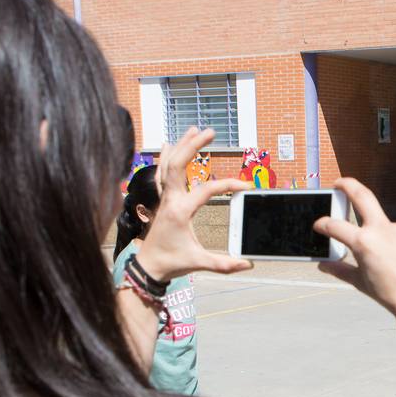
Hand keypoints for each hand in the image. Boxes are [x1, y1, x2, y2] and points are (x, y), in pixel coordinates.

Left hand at [137, 127, 250, 280]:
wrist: (148, 267)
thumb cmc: (171, 262)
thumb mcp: (199, 263)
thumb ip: (225, 264)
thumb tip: (248, 264)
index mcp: (180, 212)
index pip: (207, 190)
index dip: (228, 185)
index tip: (246, 186)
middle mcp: (170, 200)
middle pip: (178, 163)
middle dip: (194, 145)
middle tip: (211, 132)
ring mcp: (164, 199)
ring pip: (168, 164)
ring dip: (180, 145)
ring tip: (194, 130)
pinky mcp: (161, 201)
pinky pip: (161, 173)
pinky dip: (164, 157)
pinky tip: (167, 145)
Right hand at [314, 178, 395, 321]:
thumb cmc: (391, 295)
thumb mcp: (360, 282)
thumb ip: (339, 269)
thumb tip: (323, 265)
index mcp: (364, 242)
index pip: (335, 226)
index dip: (323, 224)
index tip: (320, 224)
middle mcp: (383, 230)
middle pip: (362, 196)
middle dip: (347, 185)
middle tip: (339, 184)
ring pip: (388, 228)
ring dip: (386, 239)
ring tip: (395, 264)